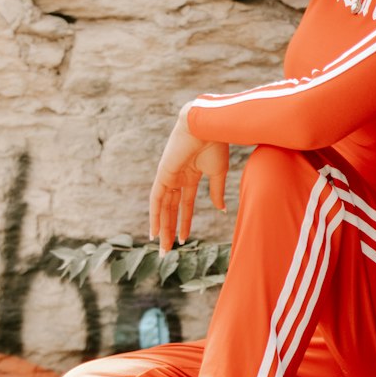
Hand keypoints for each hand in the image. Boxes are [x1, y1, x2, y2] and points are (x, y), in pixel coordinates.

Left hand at [149, 107, 228, 252]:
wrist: (208, 126)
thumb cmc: (216, 144)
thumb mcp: (218, 173)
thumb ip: (217, 192)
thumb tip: (221, 210)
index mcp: (191, 174)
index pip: (185, 204)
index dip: (184, 222)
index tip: (183, 239)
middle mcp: (177, 177)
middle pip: (171, 209)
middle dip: (169, 230)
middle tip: (167, 250)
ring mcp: (169, 176)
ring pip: (163, 208)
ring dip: (162, 228)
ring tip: (162, 248)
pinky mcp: (163, 174)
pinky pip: (156, 199)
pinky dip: (155, 216)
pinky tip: (154, 231)